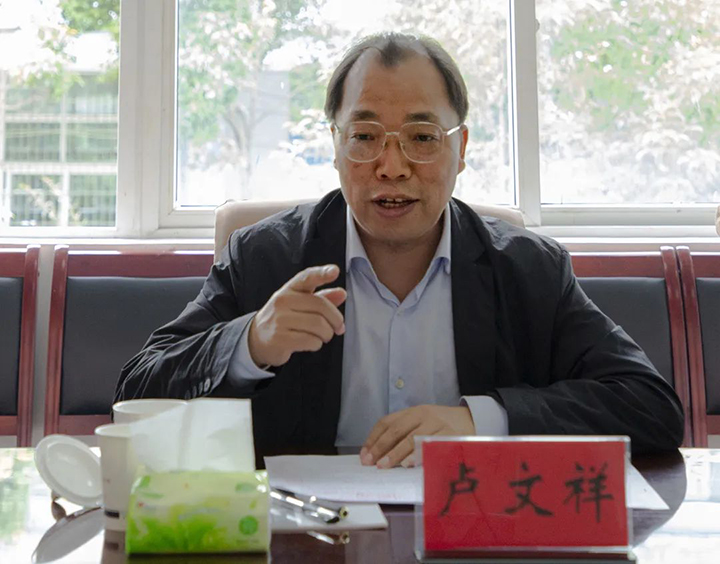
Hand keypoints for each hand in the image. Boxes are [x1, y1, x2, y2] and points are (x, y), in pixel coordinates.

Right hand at [248, 264, 346, 366]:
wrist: (256, 338)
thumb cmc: (283, 319)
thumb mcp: (299, 304)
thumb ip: (322, 298)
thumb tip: (342, 293)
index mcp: (289, 289)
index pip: (306, 277)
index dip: (322, 273)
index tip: (334, 271)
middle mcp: (283, 301)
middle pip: (321, 306)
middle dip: (335, 319)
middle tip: (338, 327)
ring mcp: (280, 320)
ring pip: (318, 325)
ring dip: (327, 334)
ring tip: (323, 336)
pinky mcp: (280, 338)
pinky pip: (310, 341)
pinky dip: (317, 344)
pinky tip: (312, 343)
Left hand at [360, 405, 474, 468]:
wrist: (471, 420)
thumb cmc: (441, 426)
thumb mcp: (421, 423)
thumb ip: (403, 434)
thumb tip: (378, 454)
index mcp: (413, 411)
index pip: (387, 422)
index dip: (373, 438)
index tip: (365, 454)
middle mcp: (423, 415)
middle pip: (397, 430)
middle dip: (382, 447)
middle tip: (372, 462)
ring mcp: (437, 424)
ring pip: (412, 438)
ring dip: (397, 453)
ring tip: (385, 465)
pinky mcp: (450, 435)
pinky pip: (432, 445)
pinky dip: (419, 455)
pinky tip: (410, 464)